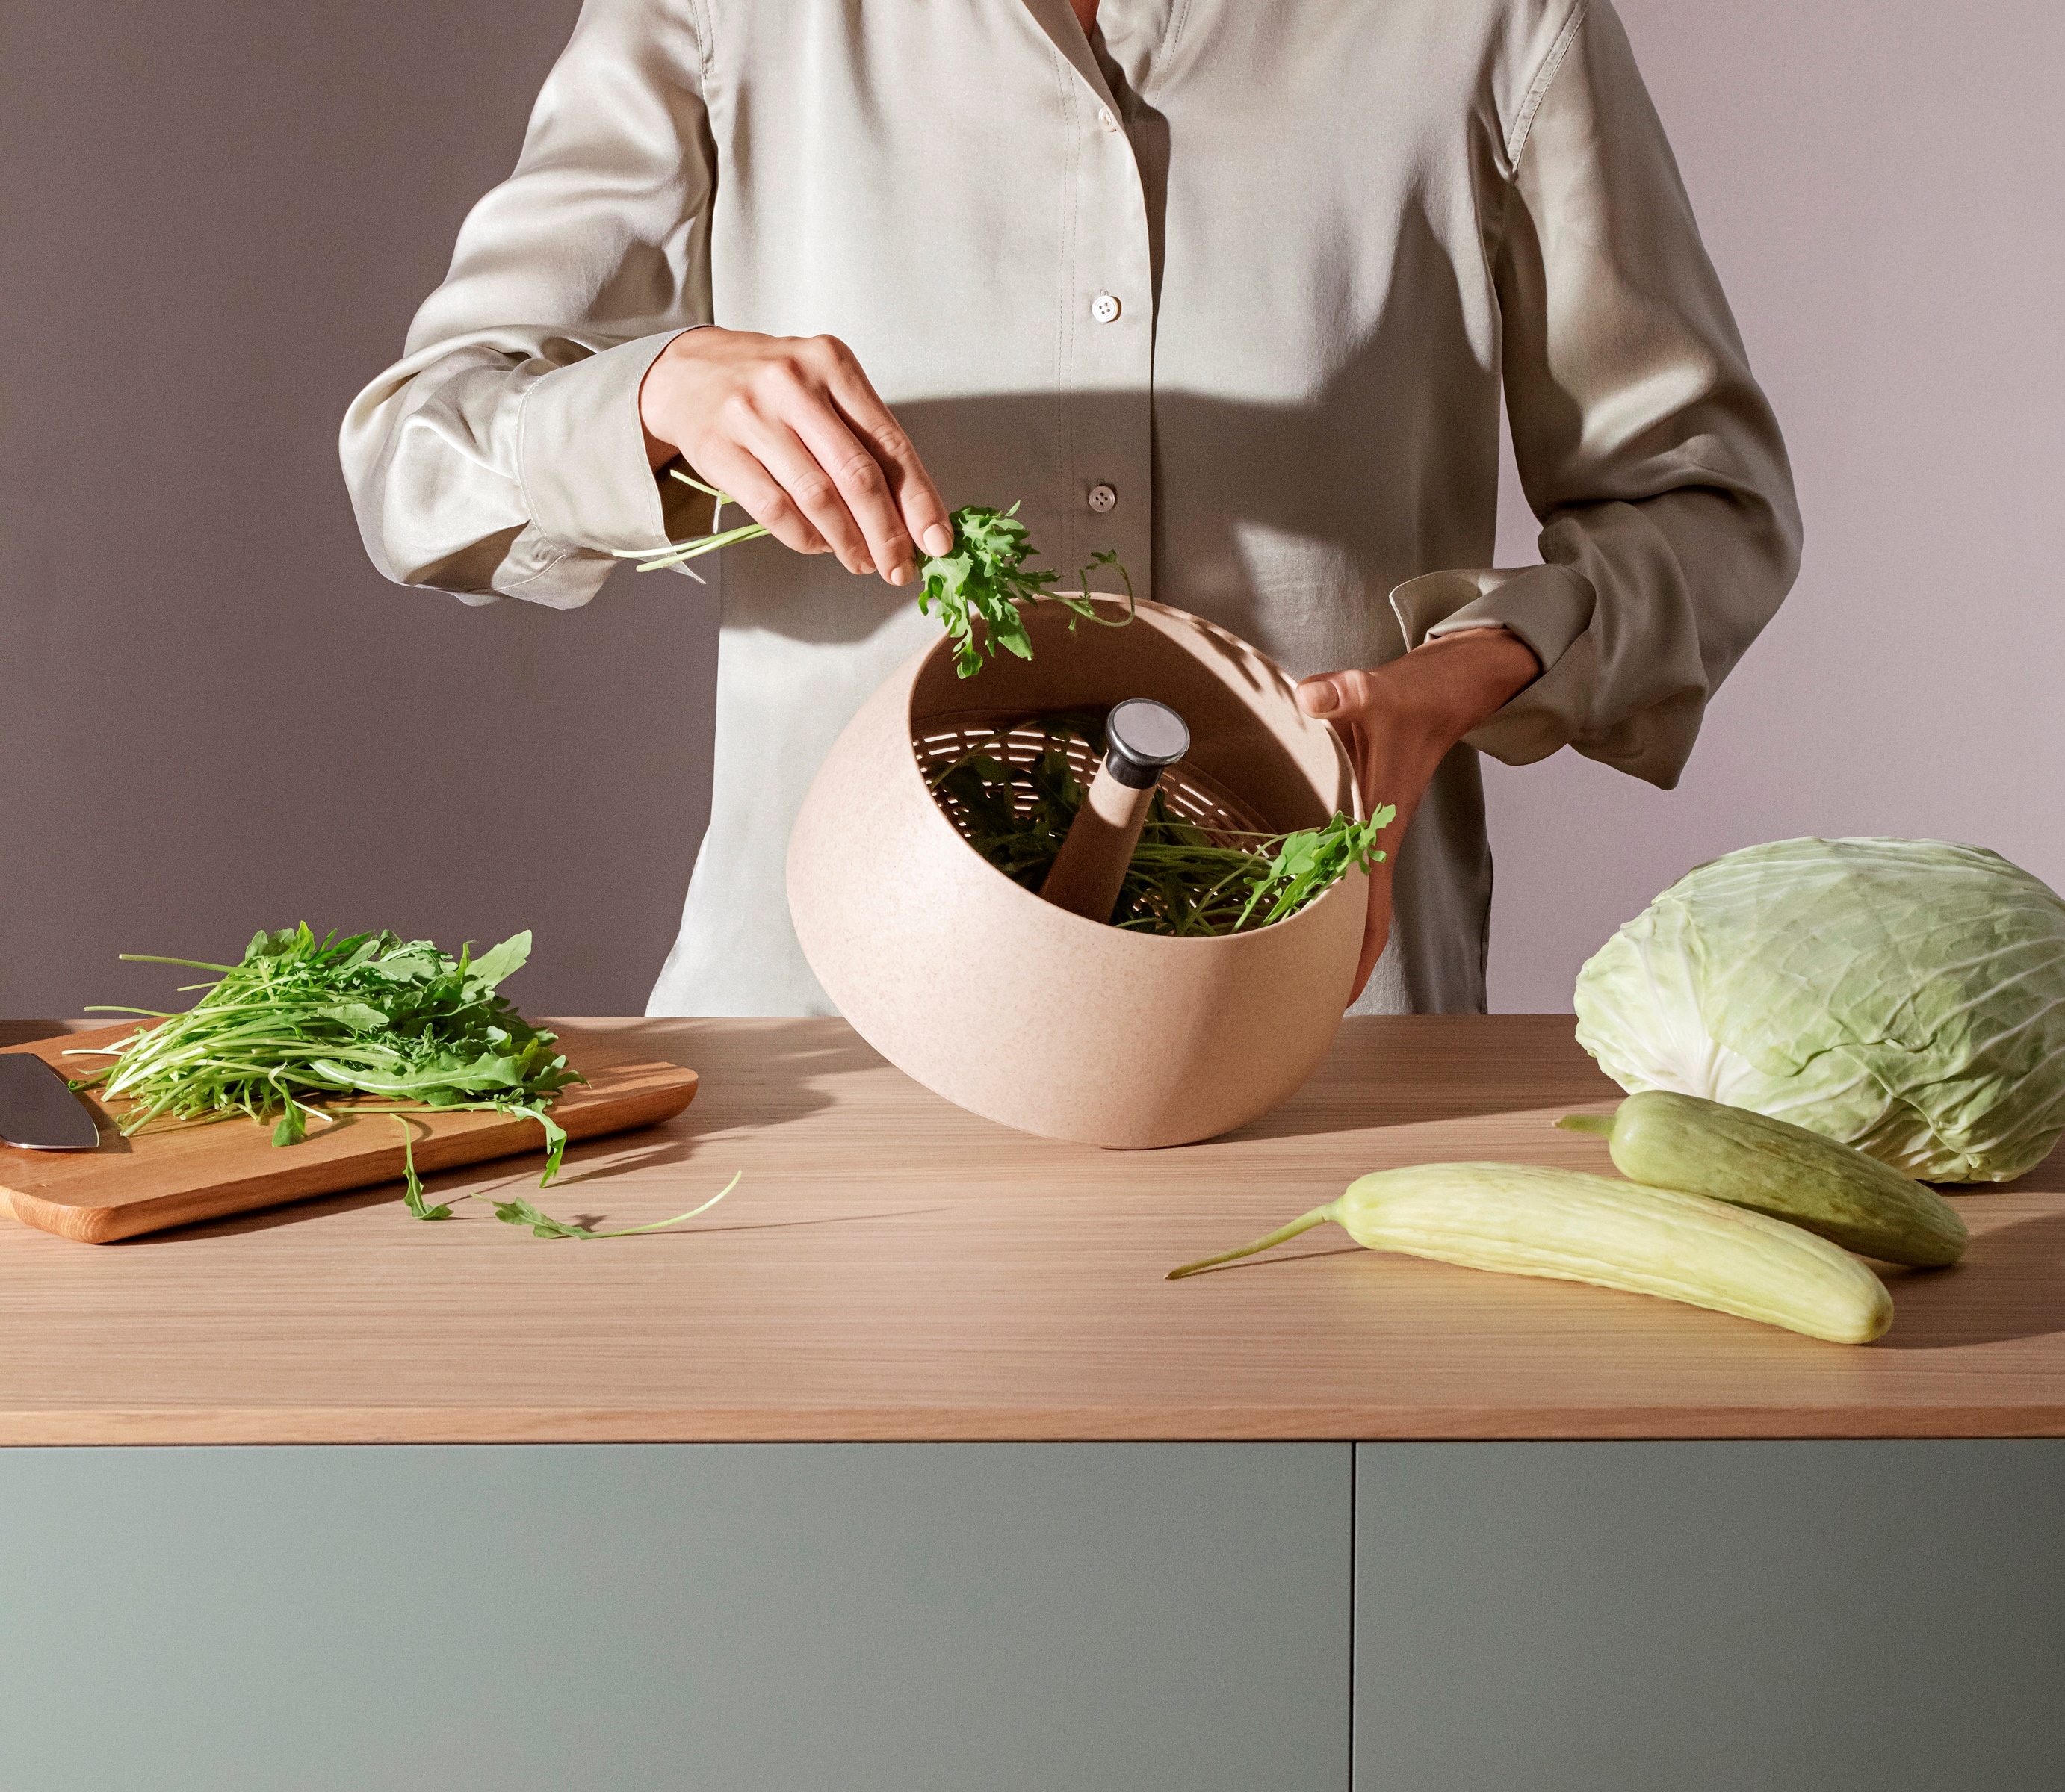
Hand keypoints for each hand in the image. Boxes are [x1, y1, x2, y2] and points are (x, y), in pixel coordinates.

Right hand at [638, 326, 954, 585]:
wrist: (687, 372)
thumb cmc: (770, 384)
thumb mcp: (824, 386)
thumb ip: (865, 438)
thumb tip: (911, 512)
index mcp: (832, 364)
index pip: (889, 443)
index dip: (918, 500)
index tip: (937, 540)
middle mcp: (794, 384)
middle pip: (857, 476)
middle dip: (886, 533)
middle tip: (900, 567)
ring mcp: (753, 416)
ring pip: (817, 498)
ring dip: (848, 542)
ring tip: (863, 562)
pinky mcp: (721, 450)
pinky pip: (775, 510)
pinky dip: (806, 538)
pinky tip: (822, 545)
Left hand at [1295, 626, 1540, 1003]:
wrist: (1446, 689)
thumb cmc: (1415, 696)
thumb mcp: (1376, 691)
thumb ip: (1342, 694)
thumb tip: (1309, 699)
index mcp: (1379, 826)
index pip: (1370, 907)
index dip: (1356, 957)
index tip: (1339, 1000)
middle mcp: (1375, 839)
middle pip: (1359, 922)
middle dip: (1335, 965)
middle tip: (1294, 1003)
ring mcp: (1368, 831)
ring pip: (1350, 900)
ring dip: (1329, 935)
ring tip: (1289, 972)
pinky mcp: (1360, 815)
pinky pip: (1341, 869)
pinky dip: (1322, 894)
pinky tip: (1293, 903)